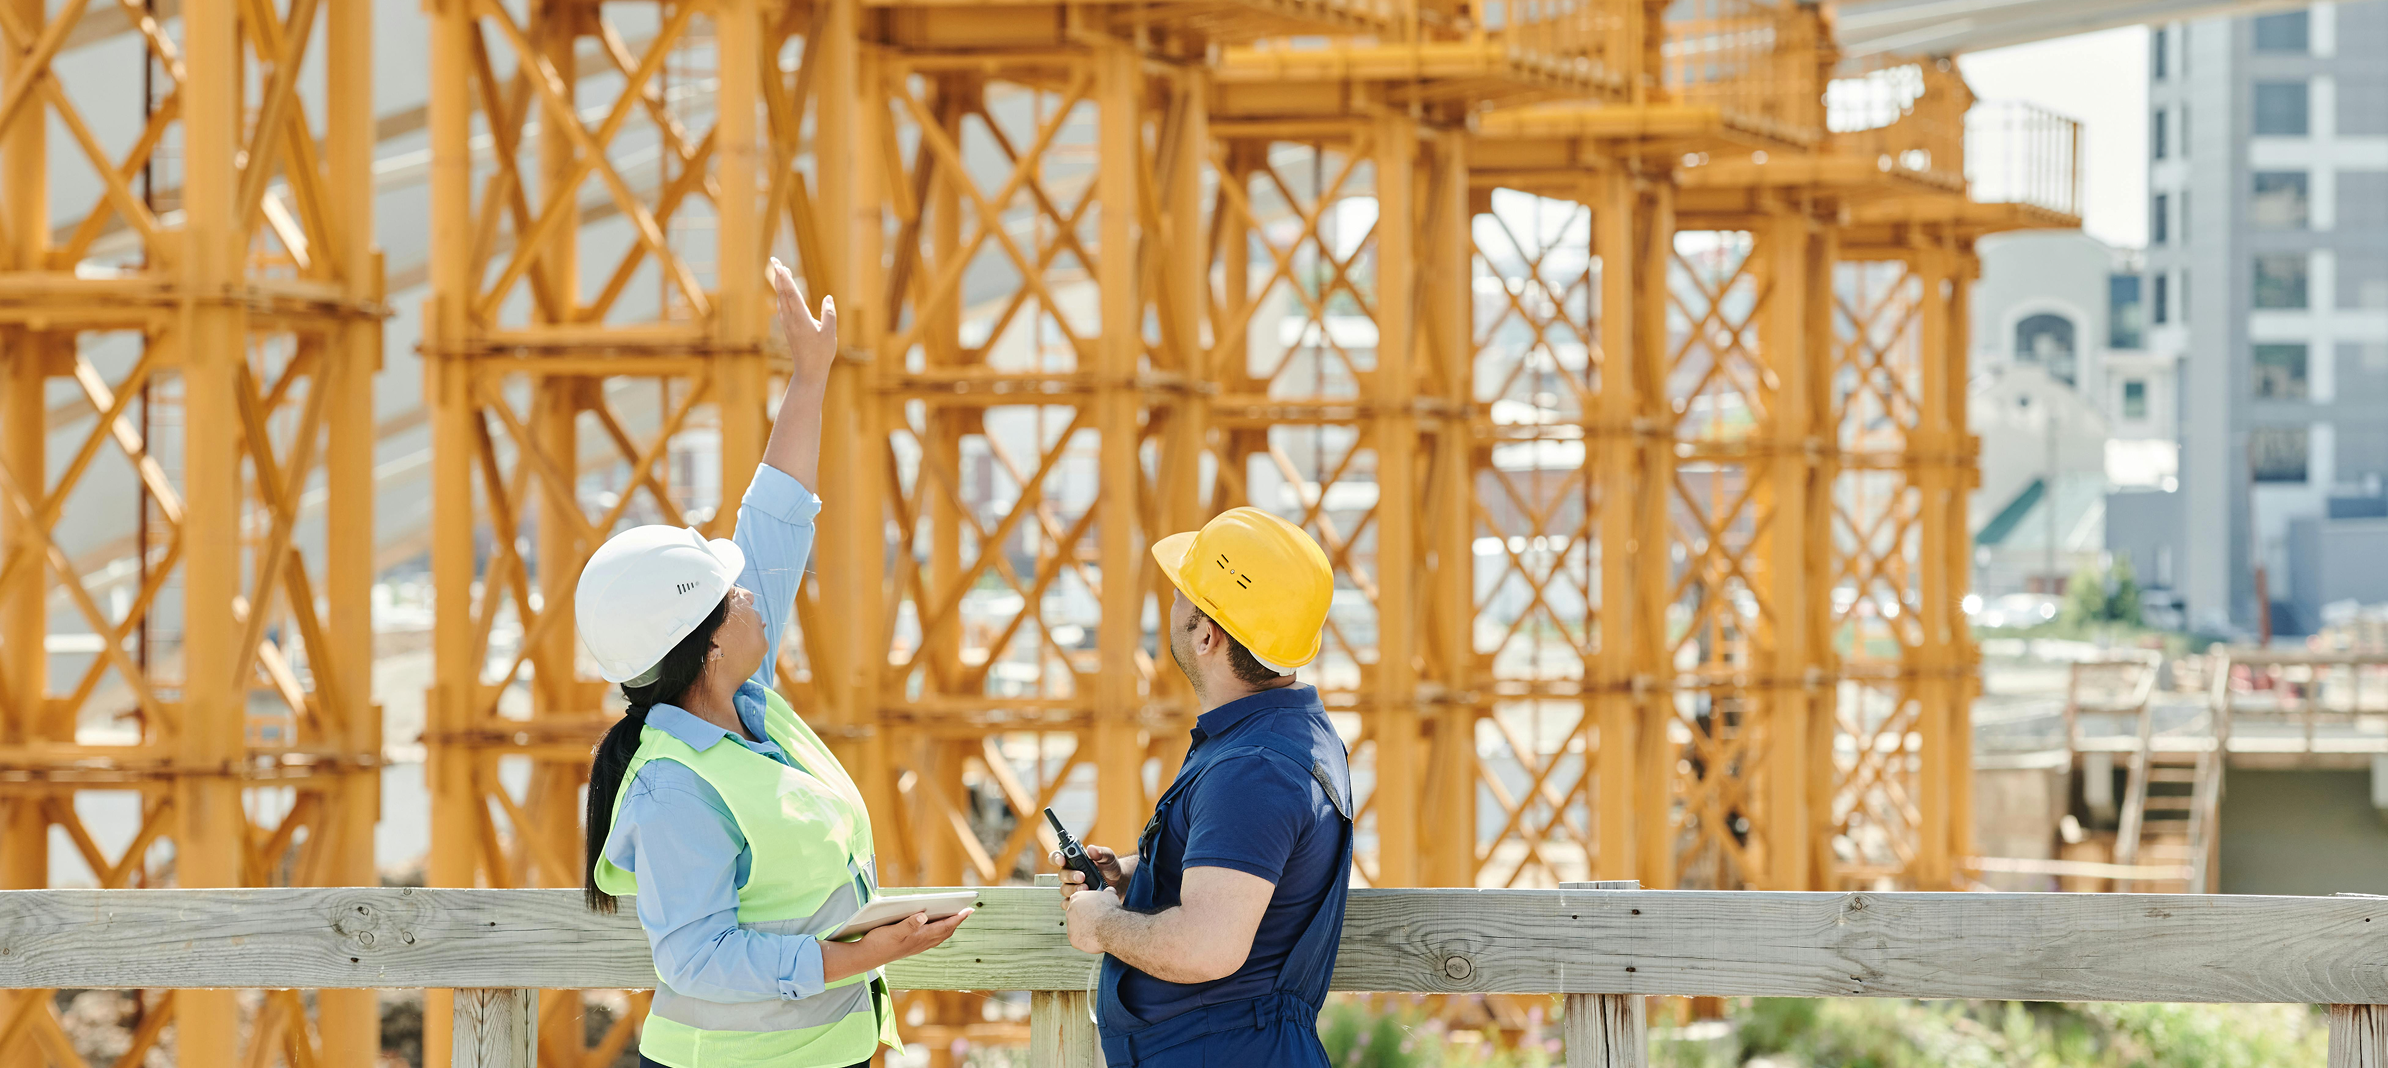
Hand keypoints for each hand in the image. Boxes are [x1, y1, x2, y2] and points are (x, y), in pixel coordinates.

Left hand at [768, 257, 835, 388]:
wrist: (808, 371)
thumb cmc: (821, 354)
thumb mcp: (830, 334)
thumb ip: (829, 314)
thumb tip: (828, 298)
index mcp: (800, 318)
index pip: (791, 293)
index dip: (785, 278)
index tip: (780, 265)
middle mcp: (791, 319)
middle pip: (783, 293)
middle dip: (779, 276)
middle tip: (775, 261)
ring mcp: (788, 324)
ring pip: (781, 299)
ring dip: (780, 284)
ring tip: (780, 272)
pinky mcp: (788, 329)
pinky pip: (782, 308)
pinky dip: (781, 296)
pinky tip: (782, 294)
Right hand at [853, 908, 970, 968]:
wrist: (866, 957)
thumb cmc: (878, 943)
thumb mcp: (892, 931)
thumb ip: (908, 924)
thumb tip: (923, 915)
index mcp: (920, 938)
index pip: (945, 926)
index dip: (958, 918)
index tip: (969, 909)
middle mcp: (921, 943)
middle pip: (945, 932)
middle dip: (956, 921)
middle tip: (966, 910)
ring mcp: (916, 946)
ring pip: (939, 936)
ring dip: (948, 926)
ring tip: (954, 916)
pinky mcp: (911, 947)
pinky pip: (931, 939)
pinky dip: (938, 931)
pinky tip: (934, 926)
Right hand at [1048, 844, 1129, 897]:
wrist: (1118, 884)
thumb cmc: (1110, 868)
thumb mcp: (1108, 857)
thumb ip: (1101, 852)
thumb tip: (1091, 849)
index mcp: (1074, 860)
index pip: (1058, 856)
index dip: (1057, 858)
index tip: (1062, 860)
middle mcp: (1070, 873)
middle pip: (1061, 874)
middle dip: (1071, 876)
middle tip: (1082, 876)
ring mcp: (1072, 887)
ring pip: (1064, 889)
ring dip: (1074, 889)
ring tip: (1087, 888)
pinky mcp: (1075, 900)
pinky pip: (1067, 903)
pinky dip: (1073, 903)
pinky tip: (1083, 901)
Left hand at [1062, 889, 1116, 954]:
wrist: (1111, 927)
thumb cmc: (1110, 911)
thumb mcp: (1110, 895)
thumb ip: (1106, 892)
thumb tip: (1109, 891)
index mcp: (1077, 897)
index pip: (1078, 901)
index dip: (1086, 906)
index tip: (1093, 910)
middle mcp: (1070, 910)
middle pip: (1075, 915)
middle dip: (1084, 918)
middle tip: (1095, 921)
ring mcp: (1070, 925)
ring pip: (1076, 928)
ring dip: (1084, 930)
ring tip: (1097, 931)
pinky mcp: (1073, 938)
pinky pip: (1078, 940)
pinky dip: (1085, 940)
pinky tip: (1095, 938)